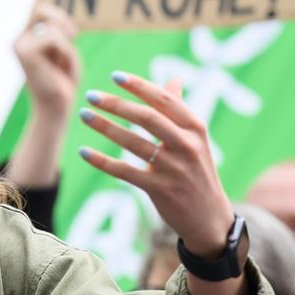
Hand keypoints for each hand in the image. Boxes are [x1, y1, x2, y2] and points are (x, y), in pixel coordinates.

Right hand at [14, 1, 80, 117]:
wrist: (55, 108)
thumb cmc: (62, 83)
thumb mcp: (65, 53)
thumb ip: (60, 34)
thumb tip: (63, 24)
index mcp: (29, 36)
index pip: (35, 4)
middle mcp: (19, 37)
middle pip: (41, 8)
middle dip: (60, 18)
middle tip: (73, 34)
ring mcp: (18, 43)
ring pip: (50, 25)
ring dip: (65, 43)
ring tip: (63, 62)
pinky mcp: (23, 50)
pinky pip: (53, 38)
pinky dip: (63, 51)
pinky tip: (60, 66)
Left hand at [77, 72, 232, 258]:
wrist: (210, 218)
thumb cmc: (197, 172)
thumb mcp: (196, 140)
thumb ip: (180, 111)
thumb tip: (174, 79)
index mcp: (196, 127)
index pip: (164, 100)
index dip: (139, 86)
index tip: (115, 76)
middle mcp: (187, 145)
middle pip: (147, 118)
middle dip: (117, 103)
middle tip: (91, 95)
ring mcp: (174, 169)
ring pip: (133, 143)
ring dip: (105, 127)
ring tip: (84, 115)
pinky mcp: (160, 190)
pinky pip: (125, 172)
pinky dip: (102, 161)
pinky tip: (84, 152)